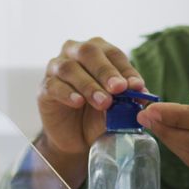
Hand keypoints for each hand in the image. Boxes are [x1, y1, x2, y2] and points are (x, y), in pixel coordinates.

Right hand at [37, 37, 145, 156]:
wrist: (76, 137)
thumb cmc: (99, 114)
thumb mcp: (118, 107)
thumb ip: (129, 99)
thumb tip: (144, 94)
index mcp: (98, 51)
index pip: (113, 54)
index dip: (126, 69)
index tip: (137, 86)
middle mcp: (75, 52)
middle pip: (89, 52)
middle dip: (106, 71)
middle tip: (119, 89)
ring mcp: (56, 68)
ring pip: (70, 68)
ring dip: (89, 85)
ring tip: (103, 102)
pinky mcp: (44, 88)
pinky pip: (54, 86)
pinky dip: (67, 93)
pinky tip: (78, 102)